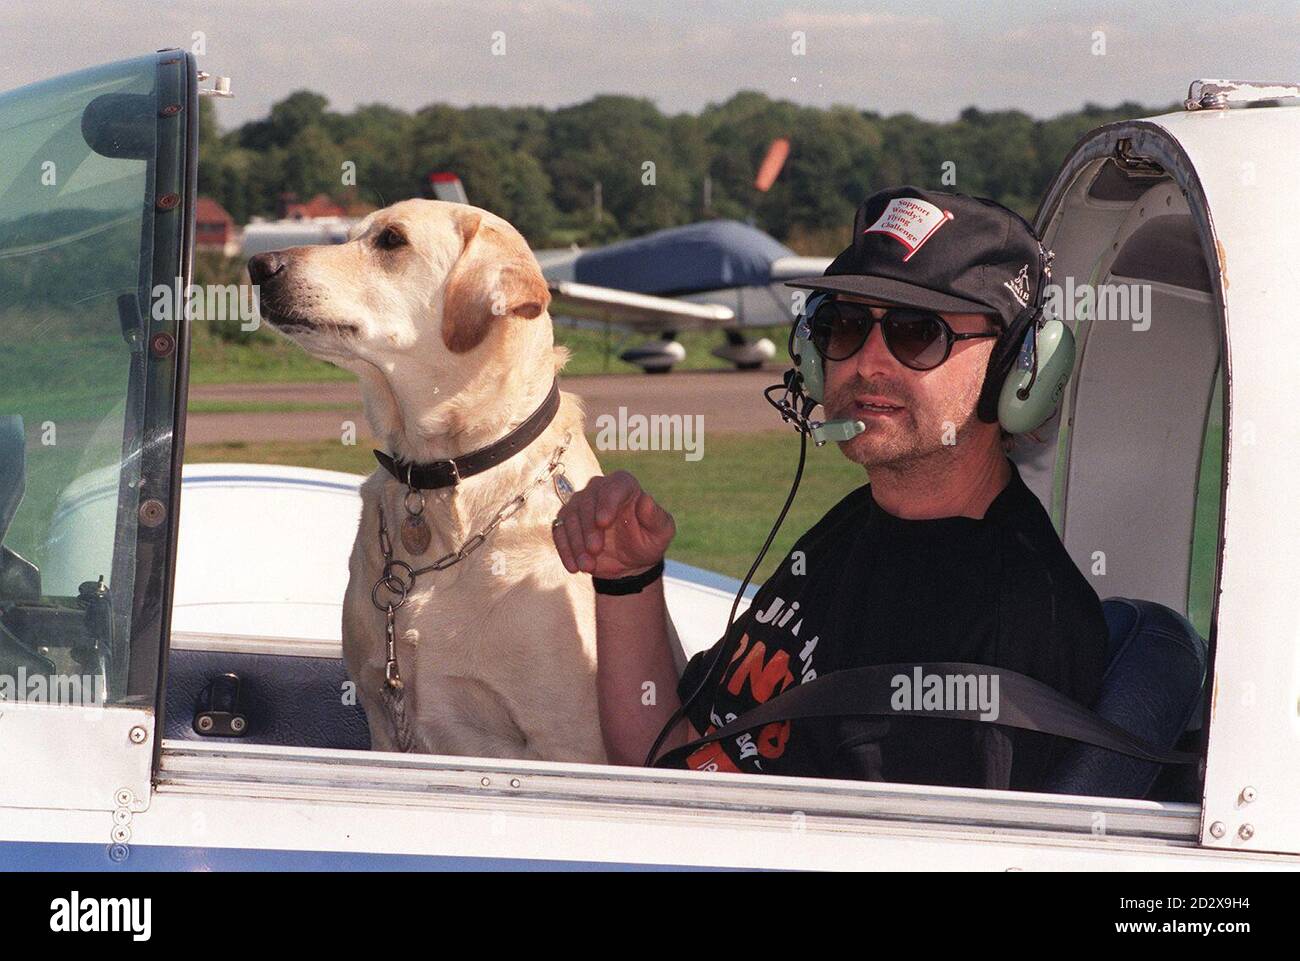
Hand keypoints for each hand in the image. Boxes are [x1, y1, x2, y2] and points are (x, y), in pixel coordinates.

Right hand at [551, 470, 674, 577]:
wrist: (630, 562)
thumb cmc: (648, 541)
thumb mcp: (661, 533)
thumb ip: (656, 517)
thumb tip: (646, 500)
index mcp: (624, 486)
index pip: (614, 486)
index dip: (607, 502)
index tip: (603, 522)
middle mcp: (599, 489)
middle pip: (587, 502)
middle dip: (589, 528)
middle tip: (595, 550)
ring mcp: (580, 505)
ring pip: (570, 517)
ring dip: (576, 543)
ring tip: (587, 566)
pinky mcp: (566, 523)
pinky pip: (559, 532)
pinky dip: (565, 550)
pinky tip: (573, 567)